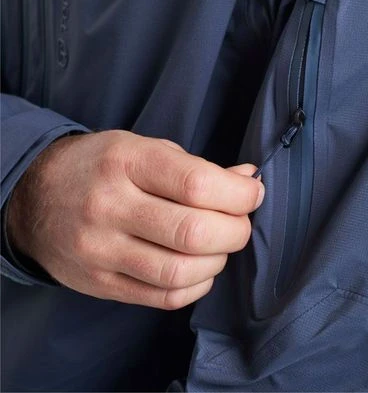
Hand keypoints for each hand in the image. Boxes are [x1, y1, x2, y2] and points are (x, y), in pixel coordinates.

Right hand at [6, 129, 263, 308]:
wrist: (36, 196)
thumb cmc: (101, 165)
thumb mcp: (144, 147)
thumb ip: (196, 167)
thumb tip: (249, 181)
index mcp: (126, 160)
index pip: (196, 184)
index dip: (238, 195)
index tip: (253, 194)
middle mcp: (110, 205)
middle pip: (193, 232)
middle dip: (234, 231)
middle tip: (239, 223)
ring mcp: (101, 249)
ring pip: (179, 272)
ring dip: (217, 262)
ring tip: (219, 246)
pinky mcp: (99, 283)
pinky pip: (161, 298)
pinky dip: (194, 287)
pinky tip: (199, 269)